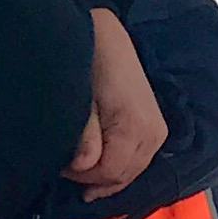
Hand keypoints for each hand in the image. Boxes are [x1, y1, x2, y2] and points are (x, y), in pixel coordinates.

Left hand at [68, 7, 164, 194]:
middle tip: (66, 169)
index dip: (82, 176)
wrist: (107, 38)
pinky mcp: (156, 129)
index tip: (60, 165)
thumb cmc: (90, 63)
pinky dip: (118, 168)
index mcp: (135, 126)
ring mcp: (157, 132)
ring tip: (79, 172)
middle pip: (123, 177)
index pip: (110, 172)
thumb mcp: (81, 98)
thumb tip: (83, 165)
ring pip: (132, 173)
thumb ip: (84, 134)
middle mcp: (153, 132)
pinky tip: (98, 168)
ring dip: (105, 177)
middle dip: (92, 179)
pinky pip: (138, 161)